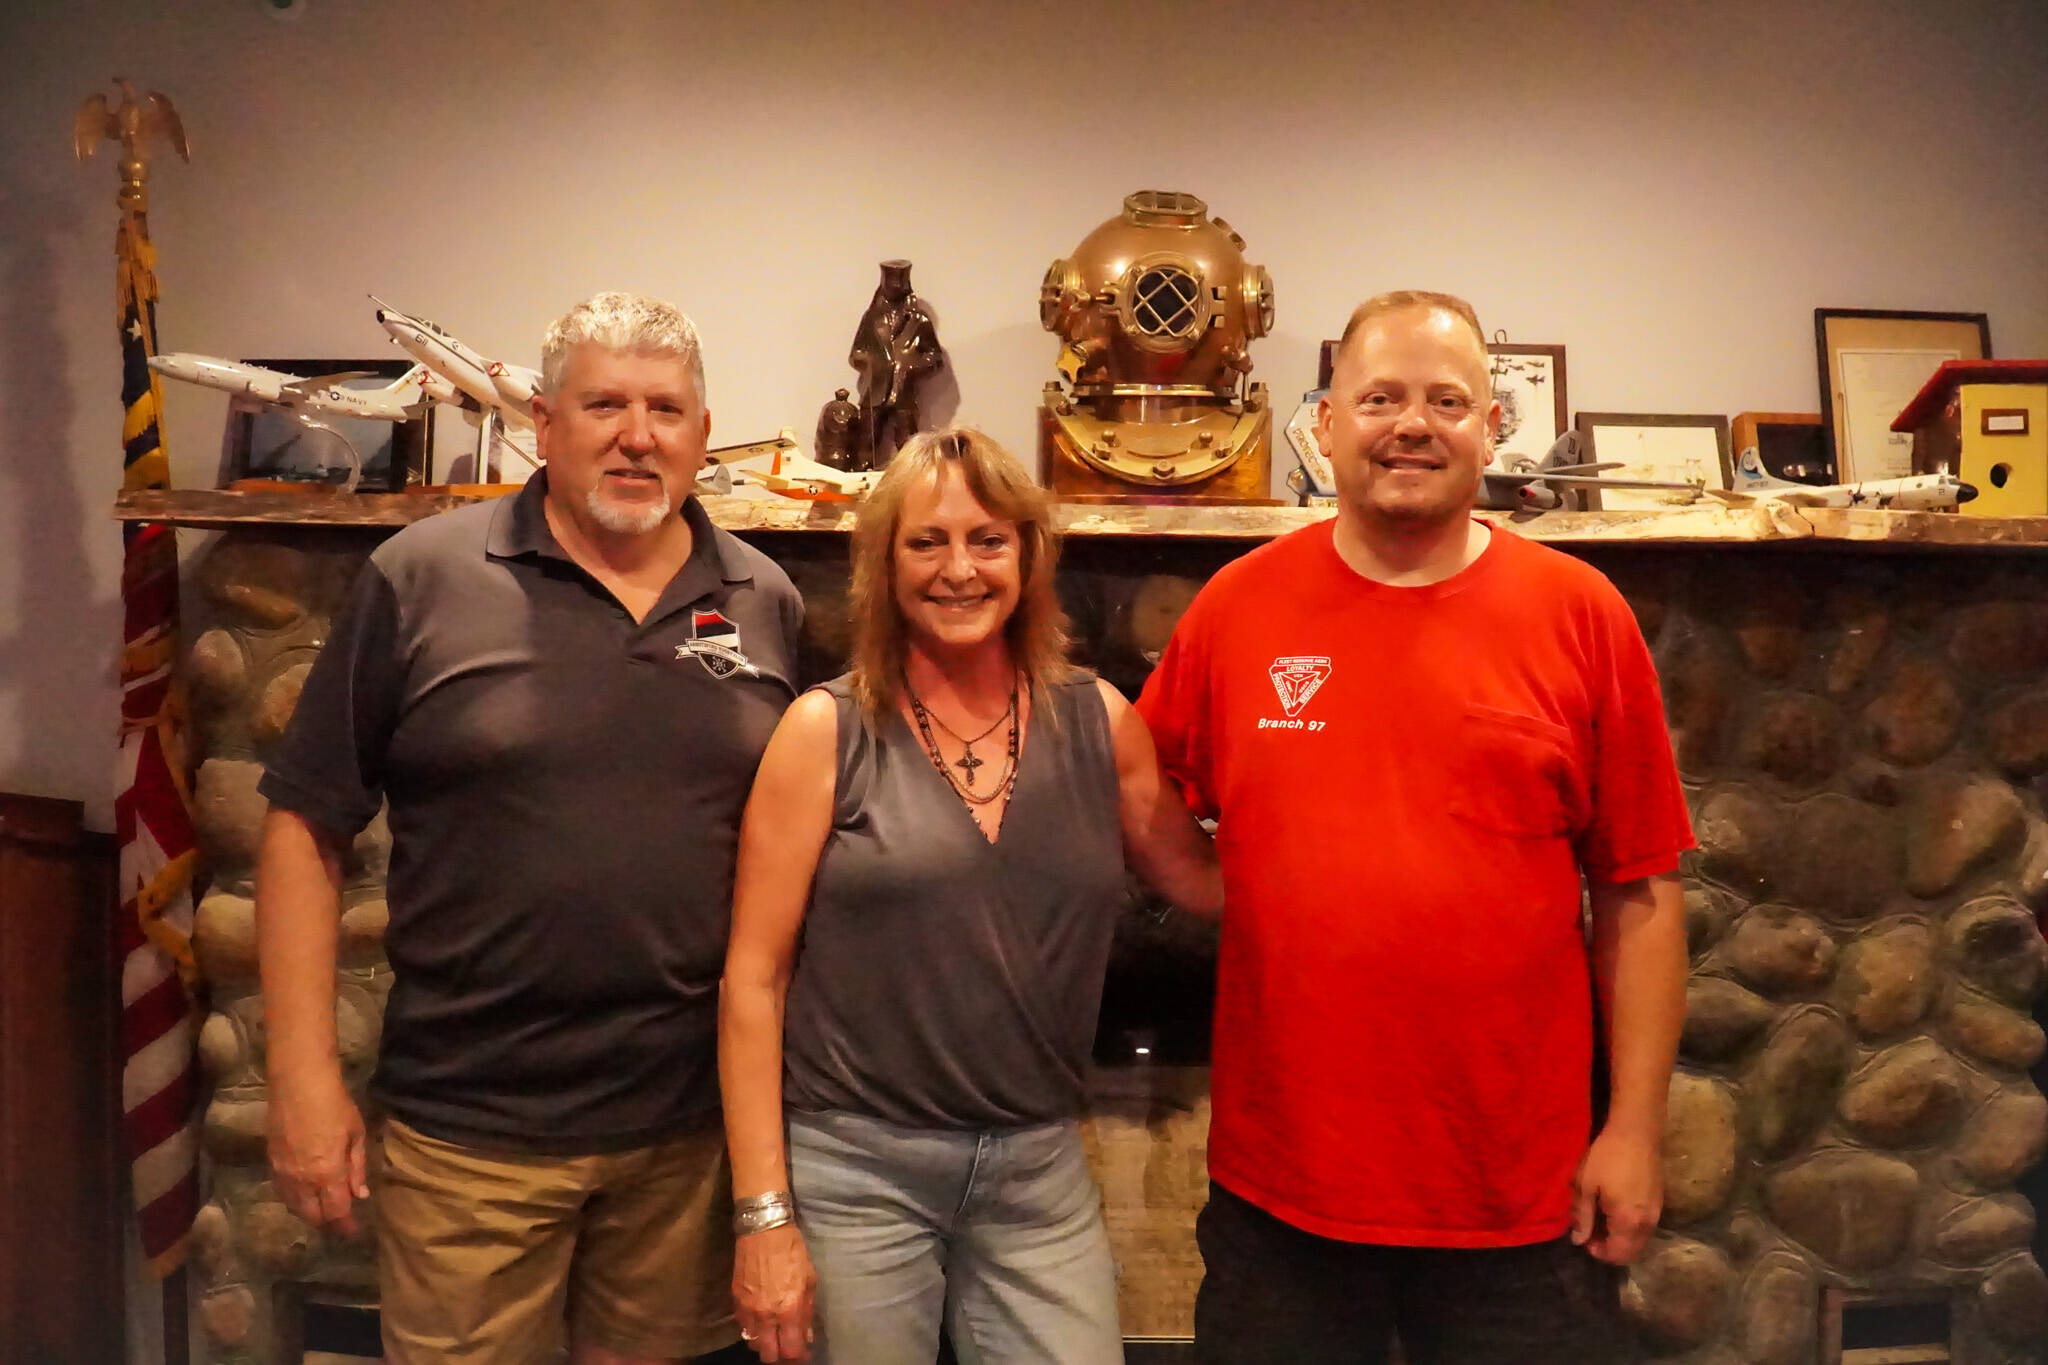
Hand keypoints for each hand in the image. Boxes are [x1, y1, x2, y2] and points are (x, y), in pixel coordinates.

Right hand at [266, 1074, 367, 1235]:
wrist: (297, 1083)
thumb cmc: (335, 1105)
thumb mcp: (355, 1134)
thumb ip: (356, 1168)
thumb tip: (360, 1194)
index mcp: (328, 1175)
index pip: (336, 1212)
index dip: (345, 1226)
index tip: (353, 1233)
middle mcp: (302, 1181)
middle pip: (313, 1215)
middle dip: (327, 1222)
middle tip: (339, 1220)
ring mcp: (283, 1173)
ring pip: (294, 1206)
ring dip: (309, 1212)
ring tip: (323, 1209)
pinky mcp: (270, 1162)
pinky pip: (282, 1192)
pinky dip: (294, 1199)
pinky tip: (303, 1194)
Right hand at [733, 1222, 816, 1361]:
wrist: (762, 1229)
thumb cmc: (792, 1251)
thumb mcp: (809, 1279)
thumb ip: (807, 1310)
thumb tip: (806, 1335)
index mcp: (789, 1309)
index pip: (791, 1350)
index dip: (798, 1357)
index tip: (803, 1355)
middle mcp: (766, 1315)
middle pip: (768, 1354)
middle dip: (780, 1355)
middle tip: (787, 1347)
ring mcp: (748, 1309)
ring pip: (753, 1343)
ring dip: (765, 1343)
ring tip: (774, 1334)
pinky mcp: (735, 1301)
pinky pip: (743, 1326)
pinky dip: (753, 1329)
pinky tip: (762, 1320)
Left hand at [1571, 1123, 1661, 1264]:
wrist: (1636, 1132)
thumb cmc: (1607, 1157)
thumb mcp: (1586, 1185)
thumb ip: (1582, 1216)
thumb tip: (1578, 1240)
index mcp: (1628, 1222)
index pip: (1617, 1254)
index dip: (1598, 1252)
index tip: (1583, 1239)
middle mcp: (1647, 1224)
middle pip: (1631, 1252)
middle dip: (1610, 1249)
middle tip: (1591, 1232)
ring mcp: (1656, 1213)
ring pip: (1640, 1241)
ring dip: (1621, 1240)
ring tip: (1601, 1221)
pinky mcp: (1659, 1202)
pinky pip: (1645, 1228)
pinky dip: (1631, 1229)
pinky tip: (1615, 1212)